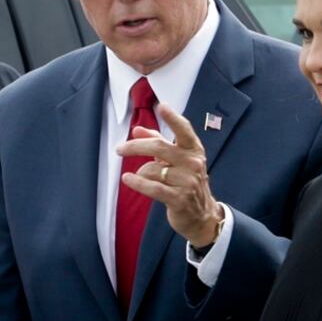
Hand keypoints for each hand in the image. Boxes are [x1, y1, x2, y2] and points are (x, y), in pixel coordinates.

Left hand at [117, 103, 222, 246]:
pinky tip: (128, 179)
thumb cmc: (185, 182)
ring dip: (140, 172)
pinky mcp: (179, 199)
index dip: (173, 117)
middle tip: (120, 149)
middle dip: (135, 147)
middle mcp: (193, 163)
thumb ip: (158, 142)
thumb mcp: (176, 160)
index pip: (184, 130)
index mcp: (194, 150)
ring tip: (139, 176)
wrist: (201, 215)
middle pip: (158, 147)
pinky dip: (137, 182)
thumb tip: (137, 130)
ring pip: (151, 169)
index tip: (161, 106)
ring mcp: (188, 181)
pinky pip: (152, 187)